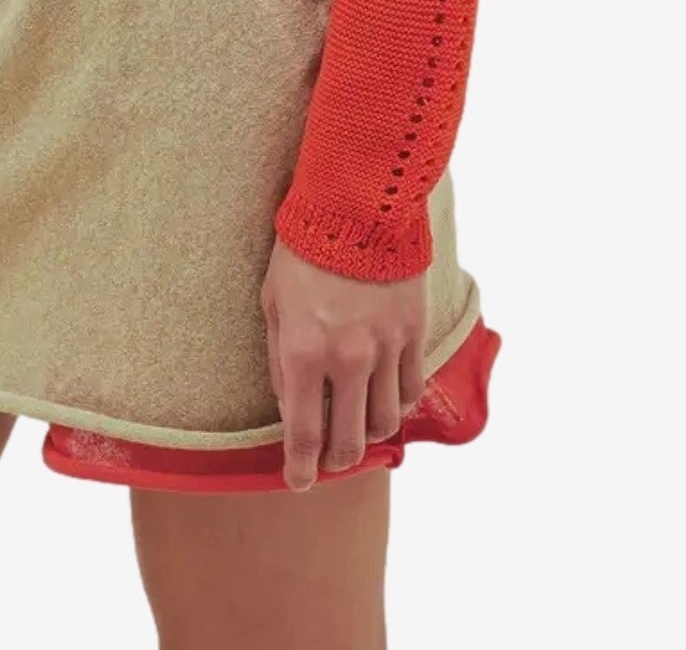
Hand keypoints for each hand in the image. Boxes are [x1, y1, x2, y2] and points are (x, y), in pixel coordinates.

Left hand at [260, 236, 427, 491]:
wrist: (355, 202)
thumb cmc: (302, 249)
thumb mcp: (272, 302)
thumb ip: (281, 360)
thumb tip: (292, 407)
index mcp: (304, 351)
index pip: (303, 434)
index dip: (300, 468)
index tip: (297, 482)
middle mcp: (348, 358)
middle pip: (351, 441)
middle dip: (336, 460)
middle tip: (328, 459)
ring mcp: (386, 347)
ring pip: (387, 422)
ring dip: (371, 434)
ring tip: (359, 426)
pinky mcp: (413, 332)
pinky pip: (411, 389)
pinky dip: (398, 403)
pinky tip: (385, 397)